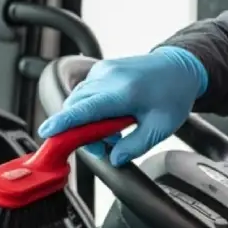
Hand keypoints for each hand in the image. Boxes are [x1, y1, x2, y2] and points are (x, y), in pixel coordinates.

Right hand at [38, 46, 207, 165]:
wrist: (181, 67)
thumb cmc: (173, 95)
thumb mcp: (160, 128)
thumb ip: (135, 146)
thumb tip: (114, 159)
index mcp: (124, 92)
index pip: (85, 109)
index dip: (63, 123)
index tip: (47, 133)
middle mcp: (110, 77)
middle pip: (76, 105)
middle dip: (80, 131)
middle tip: (104, 146)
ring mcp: (104, 69)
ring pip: (78, 98)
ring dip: (86, 120)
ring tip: (114, 131)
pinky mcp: (103, 67)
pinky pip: (86, 90)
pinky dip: (90, 107)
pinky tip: (111, 116)